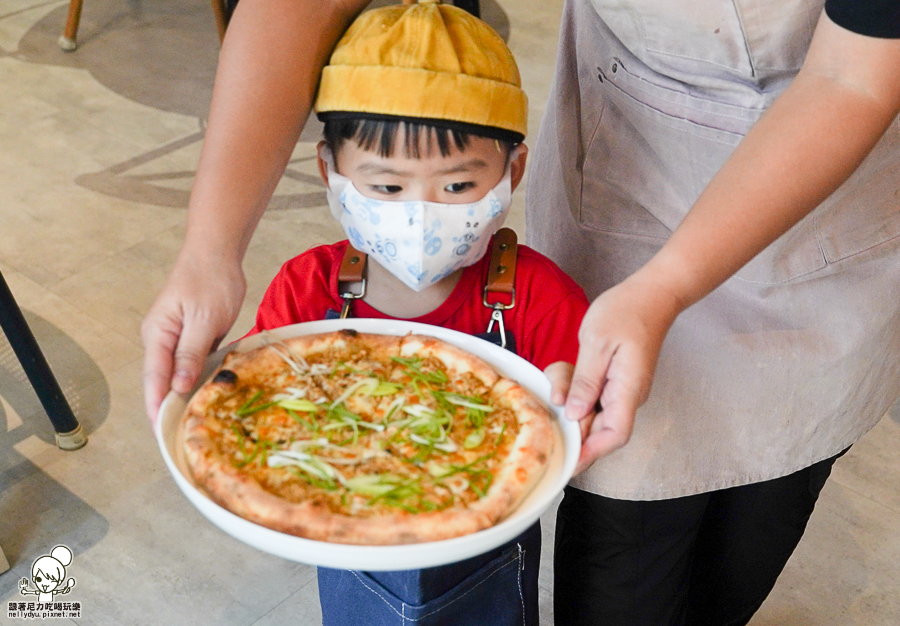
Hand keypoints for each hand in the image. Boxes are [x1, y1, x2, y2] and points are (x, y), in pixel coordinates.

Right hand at [141, 251, 245, 422]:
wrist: (217, 253)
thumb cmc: (210, 280)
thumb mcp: (204, 319)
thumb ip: (190, 353)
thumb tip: (177, 386)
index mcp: (158, 334)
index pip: (154, 378)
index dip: (157, 406)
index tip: (161, 432)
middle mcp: (161, 339)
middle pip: (162, 380)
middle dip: (168, 407)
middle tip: (179, 437)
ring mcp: (176, 338)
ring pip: (178, 373)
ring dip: (183, 395)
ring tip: (192, 424)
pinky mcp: (191, 336)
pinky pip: (191, 363)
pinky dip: (197, 379)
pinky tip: (206, 395)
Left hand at [562, 273, 681, 473]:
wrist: (649, 294)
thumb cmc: (627, 312)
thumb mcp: (597, 344)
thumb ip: (586, 381)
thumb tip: (575, 414)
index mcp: (628, 390)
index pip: (614, 435)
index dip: (590, 453)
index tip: (567, 463)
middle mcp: (626, 396)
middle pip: (596, 427)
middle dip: (570, 417)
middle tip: (554, 396)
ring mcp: (620, 389)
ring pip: (588, 410)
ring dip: (569, 396)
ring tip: (562, 373)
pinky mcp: (612, 381)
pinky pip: (588, 394)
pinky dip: (573, 385)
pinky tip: (568, 368)